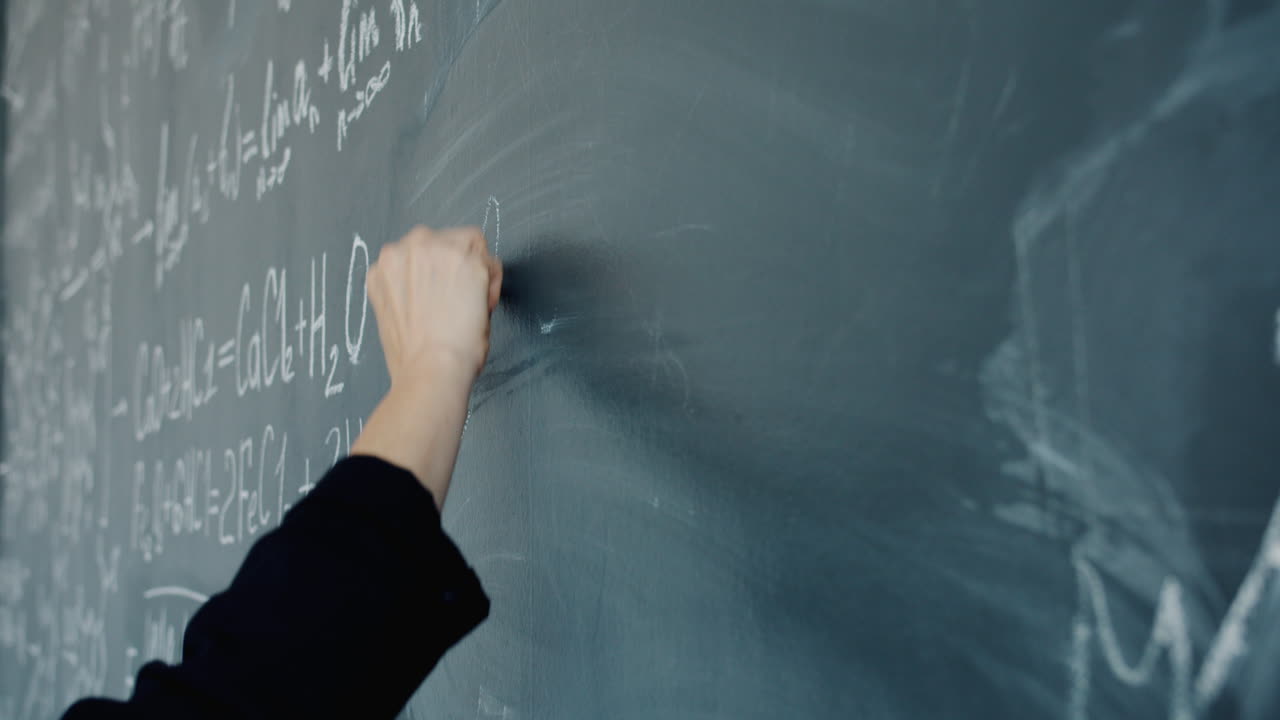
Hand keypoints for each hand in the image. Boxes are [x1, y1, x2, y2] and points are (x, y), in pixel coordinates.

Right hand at [353, 226, 501, 507]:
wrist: (431, 375)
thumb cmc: (414, 368)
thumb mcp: (396, 331)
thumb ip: (405, 307)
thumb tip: (411, 327)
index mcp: (378, 270)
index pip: (425, 259)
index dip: (444, 289)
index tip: (444, 318)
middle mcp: (399, 249)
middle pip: (447, 247)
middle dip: (460, 279)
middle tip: (456, 323)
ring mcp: (428, 247)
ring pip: (471, 248)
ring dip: (477, 280)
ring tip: (465, 320)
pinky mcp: (458, 252)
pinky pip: (487, 255)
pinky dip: (490, 282)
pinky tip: (478, 312)